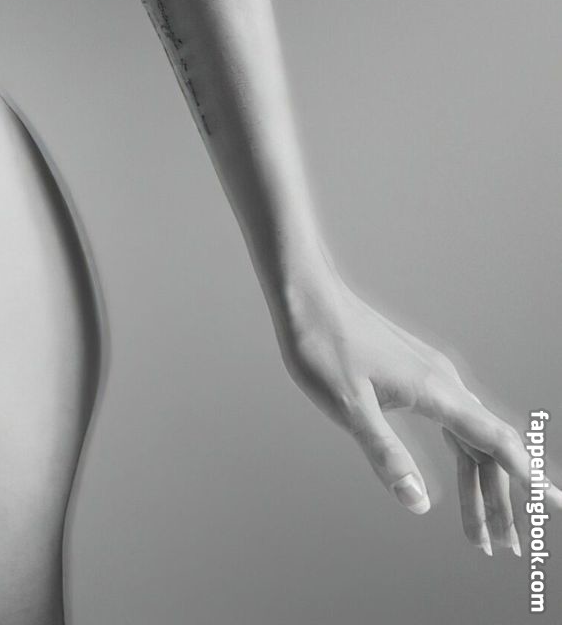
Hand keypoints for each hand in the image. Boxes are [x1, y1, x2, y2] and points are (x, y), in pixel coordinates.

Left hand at [275, 267, 561, 553]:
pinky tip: (463, 483)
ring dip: (482, 487)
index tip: (551, 507)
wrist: (307, 296)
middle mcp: (444, 384)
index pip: (497, 442)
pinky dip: (463, 460)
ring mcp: (432, 379)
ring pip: (472, 441)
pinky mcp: (417, 377)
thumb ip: (385, 453)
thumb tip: (419, 503)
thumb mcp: (349, 406)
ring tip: (482, 535)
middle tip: (507, 548)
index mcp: (436, 391)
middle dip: (502, 501)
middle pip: (490, 450)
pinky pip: (455, 426)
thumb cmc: (323, 346)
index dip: (529, 476)